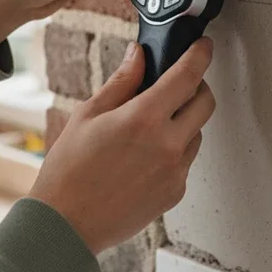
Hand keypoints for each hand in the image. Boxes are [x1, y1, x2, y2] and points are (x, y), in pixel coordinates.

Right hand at [29, 38, 215, 254]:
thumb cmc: (69, 172)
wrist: (66, 224)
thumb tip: (138, 56)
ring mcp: (175, 171)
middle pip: (205, 103)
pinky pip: (186, 162)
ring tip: (151, 127)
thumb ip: (121, 82)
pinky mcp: (175, 192)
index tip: (203, 47)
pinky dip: (174, 151)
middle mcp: (167, 144)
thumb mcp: (88, 115)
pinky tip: (145, 156)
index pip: (187, 76)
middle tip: (179, 84)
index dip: (200, 55)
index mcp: (144, 118)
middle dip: (197, 87)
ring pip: (197, 133)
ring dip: (185, 121)